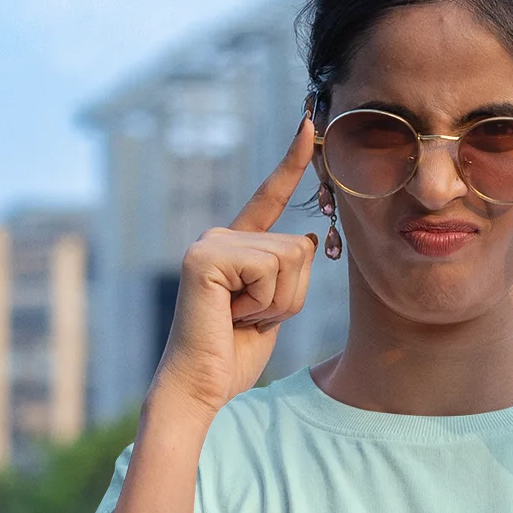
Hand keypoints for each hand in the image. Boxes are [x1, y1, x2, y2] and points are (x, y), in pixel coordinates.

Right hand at [153, 114, 321, 419]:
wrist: (202, 387)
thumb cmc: (234, 355)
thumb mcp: (276, 309)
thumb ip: (289, 273)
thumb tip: (306, 241)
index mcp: (235, 246)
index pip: (269, 198)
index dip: (291, 163)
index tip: (310, 124)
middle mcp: (219, 236)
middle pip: (297, 247)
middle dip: (290, 296)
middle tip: (249, 319)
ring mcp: (209, 244)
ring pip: (289, 258)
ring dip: (278, 303)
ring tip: (239, 319)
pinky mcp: (205, 258)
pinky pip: (269, 268)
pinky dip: (263, 303)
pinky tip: (231, 316)